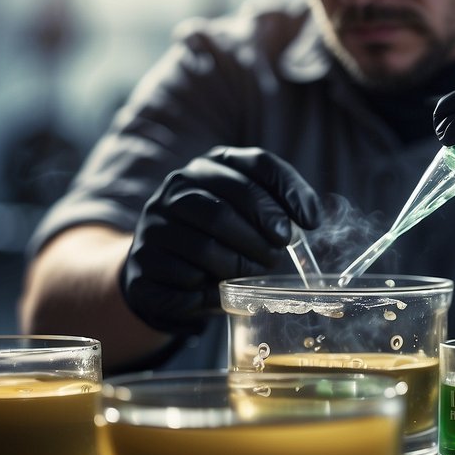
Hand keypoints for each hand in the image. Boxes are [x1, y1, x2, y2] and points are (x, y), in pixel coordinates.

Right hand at [119, 146, 321, 332]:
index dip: (289, 192)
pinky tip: (218, 290)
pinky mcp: (142, 261)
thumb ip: (277, 209)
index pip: (257, 163)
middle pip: (224, 209)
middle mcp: (178, 187)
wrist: (159, 267)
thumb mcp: (246, 214)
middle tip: (277, 254)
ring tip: (253, 273)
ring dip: (239, 267)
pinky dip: (209, 290)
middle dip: (260, 238)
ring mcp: (154, 223)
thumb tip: (312, 219)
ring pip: (204, 248)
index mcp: (211, 166)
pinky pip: (185, 279)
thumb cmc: (218, 237)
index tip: (311, 222)